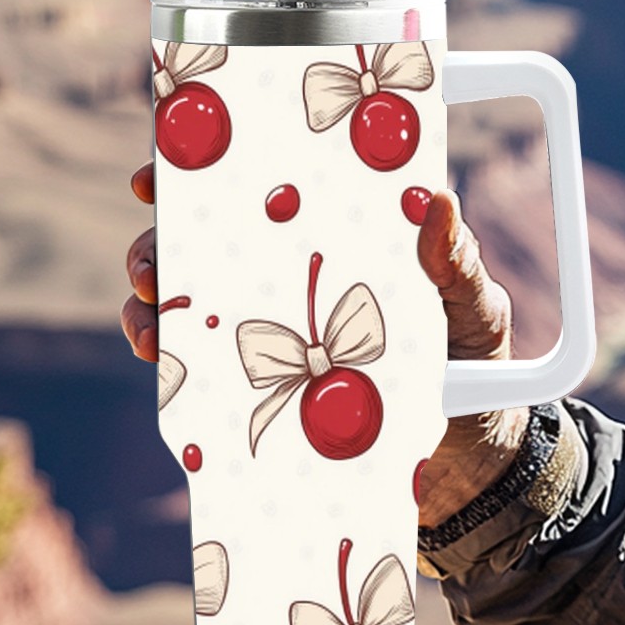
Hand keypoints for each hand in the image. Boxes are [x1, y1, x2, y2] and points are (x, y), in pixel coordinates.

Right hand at [119, 168, 529, 528]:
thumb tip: (438, 199)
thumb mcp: (472, 306)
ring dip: (155, 293)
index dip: (217, 168)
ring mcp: (273, 328)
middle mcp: (294, 273)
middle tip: (153, 248)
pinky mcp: (261, 384)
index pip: (271, 185)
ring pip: (189, 295)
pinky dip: (166, 350)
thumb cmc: (474, 362)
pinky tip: (157, 352)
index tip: (176, 164)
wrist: (468, 461)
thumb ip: (453, 262)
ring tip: (150, 308)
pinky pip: (197, 359)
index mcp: (340, 235)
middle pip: (209, 235)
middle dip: (163, 233)